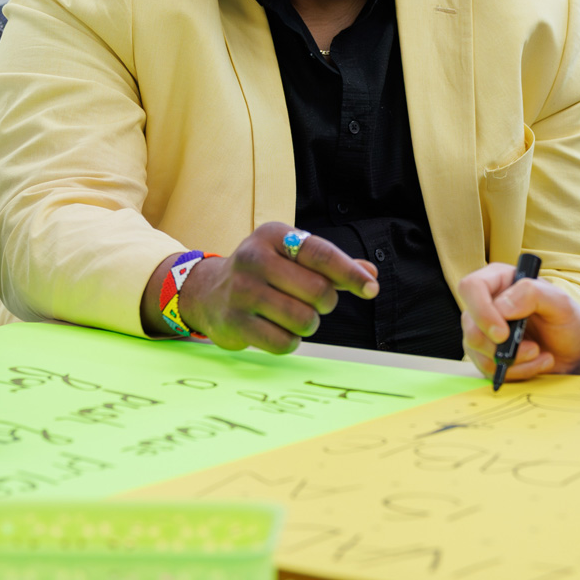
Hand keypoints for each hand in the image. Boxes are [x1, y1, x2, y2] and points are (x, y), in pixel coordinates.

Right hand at [159, 223, 379, 353]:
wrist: (208, 292)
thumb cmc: (264, 274)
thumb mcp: (293, 258)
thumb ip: (332, 266)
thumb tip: (371, 275)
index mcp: (273, 236)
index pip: (320, 253)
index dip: (350, 273)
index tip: (371, 289)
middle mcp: (254, 258)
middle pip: (317, 290)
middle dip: (326, 303)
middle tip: (316, 303)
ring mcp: (242, 291)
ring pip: (303, 320)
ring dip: (309, 324)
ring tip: (296, 317)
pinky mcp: (235, 322)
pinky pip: (283, 343)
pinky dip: (290, 342)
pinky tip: (279, 331)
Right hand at [458, 263, 579, 378]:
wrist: (576, 348)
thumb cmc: (569, 320)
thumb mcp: (560, 302)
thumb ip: (532, 294)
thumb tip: (501, 307)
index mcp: (500, 281)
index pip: (471, 288)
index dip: (481, 312)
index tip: (503, 333)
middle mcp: (487, 304)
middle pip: (469, 325)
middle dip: (500, 346)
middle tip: (532, 348)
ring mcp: (484, 330)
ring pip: (476, 351)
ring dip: (513, 360)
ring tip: (539, 354)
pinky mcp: (487, 354)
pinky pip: (487, 369)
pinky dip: (515, 372)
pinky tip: (536, 363)